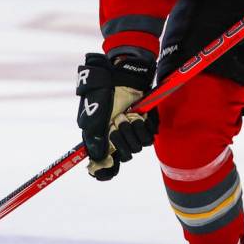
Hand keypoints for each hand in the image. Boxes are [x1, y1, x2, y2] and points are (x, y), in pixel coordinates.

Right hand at [75, 53, 157, 180]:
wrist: (122, 72)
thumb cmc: (105, 90)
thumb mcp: (94, 112)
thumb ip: (95, 136)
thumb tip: (97, 158)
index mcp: (102, 138)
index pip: (105, 164)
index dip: (106, 171)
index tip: (108, 168)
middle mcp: (118, 137)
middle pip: (125, 156)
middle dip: (122, 141)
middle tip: (117, 122)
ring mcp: (132, 130)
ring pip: (138, 146)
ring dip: (133, 131)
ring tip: (128, 115)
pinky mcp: (147, 123)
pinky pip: (149, 134)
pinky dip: (144, 125)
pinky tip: (138, 113)